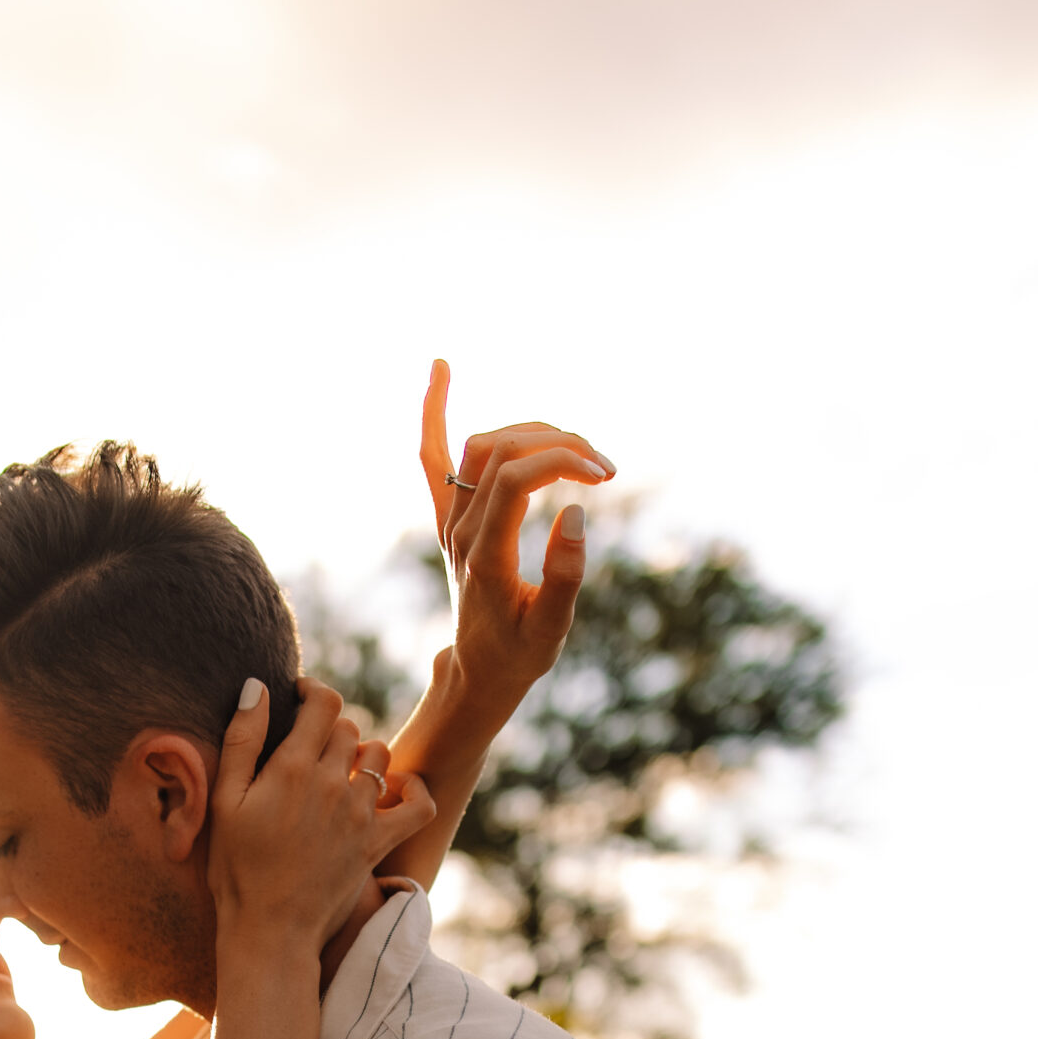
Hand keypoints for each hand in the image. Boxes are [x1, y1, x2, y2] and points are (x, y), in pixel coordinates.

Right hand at [206, 679, 432, 951]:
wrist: (269, 930)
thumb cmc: (236, 869)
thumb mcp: (224, 802)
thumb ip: (241, 740)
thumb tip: (257, 686)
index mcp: (292, 768)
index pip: (323, 703)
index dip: (313, 692)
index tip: (301, 699)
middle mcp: (333, 783)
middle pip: (348, 728)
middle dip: (328, 731)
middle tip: (307, 753)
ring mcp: (360, 813)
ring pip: (378, 756)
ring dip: (362, 757)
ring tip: (338, 775)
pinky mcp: (378, 842)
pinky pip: (417, 803)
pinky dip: (412, 790)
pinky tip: (393, 788)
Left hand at [419, 359, 613, 726]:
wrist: (480, 671)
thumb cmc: (521, 654)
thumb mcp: (552, 629)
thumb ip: (565, 576)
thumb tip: (577, 513)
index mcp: (484, 556)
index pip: (514, 478)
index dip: (562, 461)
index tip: (603, 475)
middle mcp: (460, 530)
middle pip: (502, 450)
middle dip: (559, 443)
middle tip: (603, 466)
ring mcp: (451, 519)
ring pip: (481, 443)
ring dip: (532, 431)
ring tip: (578, 450)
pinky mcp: (451, 515)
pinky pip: (434, 455)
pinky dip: (435, 412)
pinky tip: (440, 367)